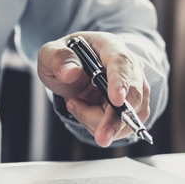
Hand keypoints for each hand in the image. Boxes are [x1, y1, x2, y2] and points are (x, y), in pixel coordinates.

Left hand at [38, 31, 149, 146]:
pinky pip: (124, 125)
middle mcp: (128, 65)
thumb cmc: (63, 60)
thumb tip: (71, 72)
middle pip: (133, 94)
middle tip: (101, 137)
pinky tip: (86, 113)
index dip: (120, 81)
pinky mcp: (133, 106)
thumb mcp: (50, 54)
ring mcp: (134, 86)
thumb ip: (57, 59)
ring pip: (129, 114)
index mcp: (109, 46)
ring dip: (100, 122)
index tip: (116, 100)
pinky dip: (102, 127)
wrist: (71, 71)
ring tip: (76, 105)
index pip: (121, 62)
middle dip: (116, 119)